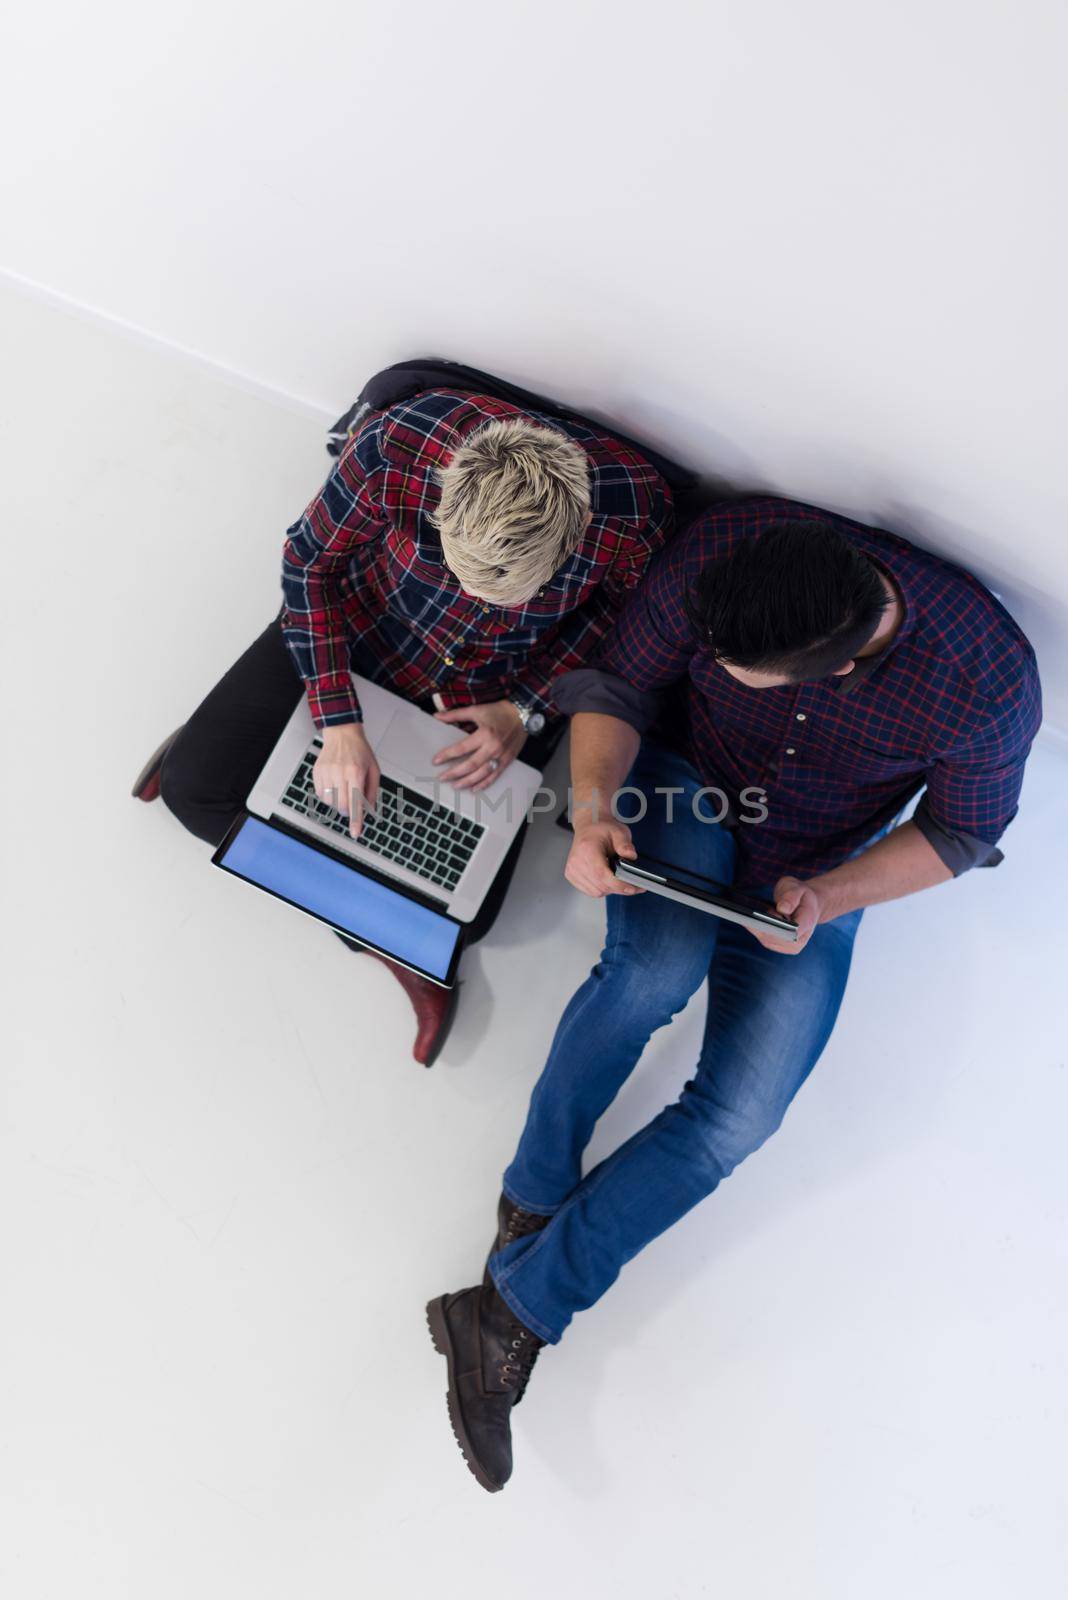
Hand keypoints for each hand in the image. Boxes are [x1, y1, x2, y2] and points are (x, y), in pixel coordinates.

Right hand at [313, 723, 380, 838]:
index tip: (355, 833)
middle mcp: (340, 772)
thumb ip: (372, 792)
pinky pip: (320, 794)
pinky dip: (328, 796)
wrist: (342, 734)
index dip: (356, 820)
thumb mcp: (374, 770)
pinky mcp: (317, 772)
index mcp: (356, 772)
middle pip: (341, 805)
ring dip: (337, 803)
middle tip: (351, 806)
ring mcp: (326, 772)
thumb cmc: (360, 751)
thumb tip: (369, 811)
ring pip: (329, 801)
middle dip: (347, 811)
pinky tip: (334, 786)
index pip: (356, 802)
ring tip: (343, 790)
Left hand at [432, 700, 527, 790]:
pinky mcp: (507, 760)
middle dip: (454, 773)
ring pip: (482, 774)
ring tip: (455, 785)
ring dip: (467, 782)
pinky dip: (484, 784)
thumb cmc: (499, 711)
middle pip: (471, 765)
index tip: (436, 761)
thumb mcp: (476, 710)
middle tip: (442, 777)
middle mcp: (493, 747)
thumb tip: (437, 716)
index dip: (447, 755)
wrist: (523, 715)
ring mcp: (501, 756)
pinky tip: (474, 788)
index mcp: (484, 734)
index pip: (461, 748)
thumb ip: (456, 714)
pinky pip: (495, 776)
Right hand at [564, 820, 644, 898]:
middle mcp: (576, 861)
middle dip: (619, 888)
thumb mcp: (619, 831)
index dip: (619, 885)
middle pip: (600, 886)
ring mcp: (572, 869)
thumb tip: (631, 857)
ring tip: (619, 880)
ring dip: (610, 889)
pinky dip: (601, 889)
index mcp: (587, 849)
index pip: (602, 875)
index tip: (632, 888)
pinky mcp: (571, 875)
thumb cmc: (601, 828)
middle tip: (633, 884)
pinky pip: (590, 891)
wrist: (589, 825)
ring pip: (596, 892)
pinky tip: (608, 880)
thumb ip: (625, 844)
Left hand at [747, 874, 821, 953]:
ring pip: (768, 940)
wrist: (806, 904)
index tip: (764, 916)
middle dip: (761, 927)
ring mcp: (789, 945)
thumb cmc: (801, 894)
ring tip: (742, 915)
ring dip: (755, 929)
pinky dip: (755, 929)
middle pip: (777, 938)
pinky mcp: (779, 945)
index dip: (778, 926)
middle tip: (744, 915)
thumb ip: (792, 896)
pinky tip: (744, 919)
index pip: (793, 931)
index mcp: (808, 922)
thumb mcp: (798, 887)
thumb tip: (782, 908)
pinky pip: (764, 939)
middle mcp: (800, 939)